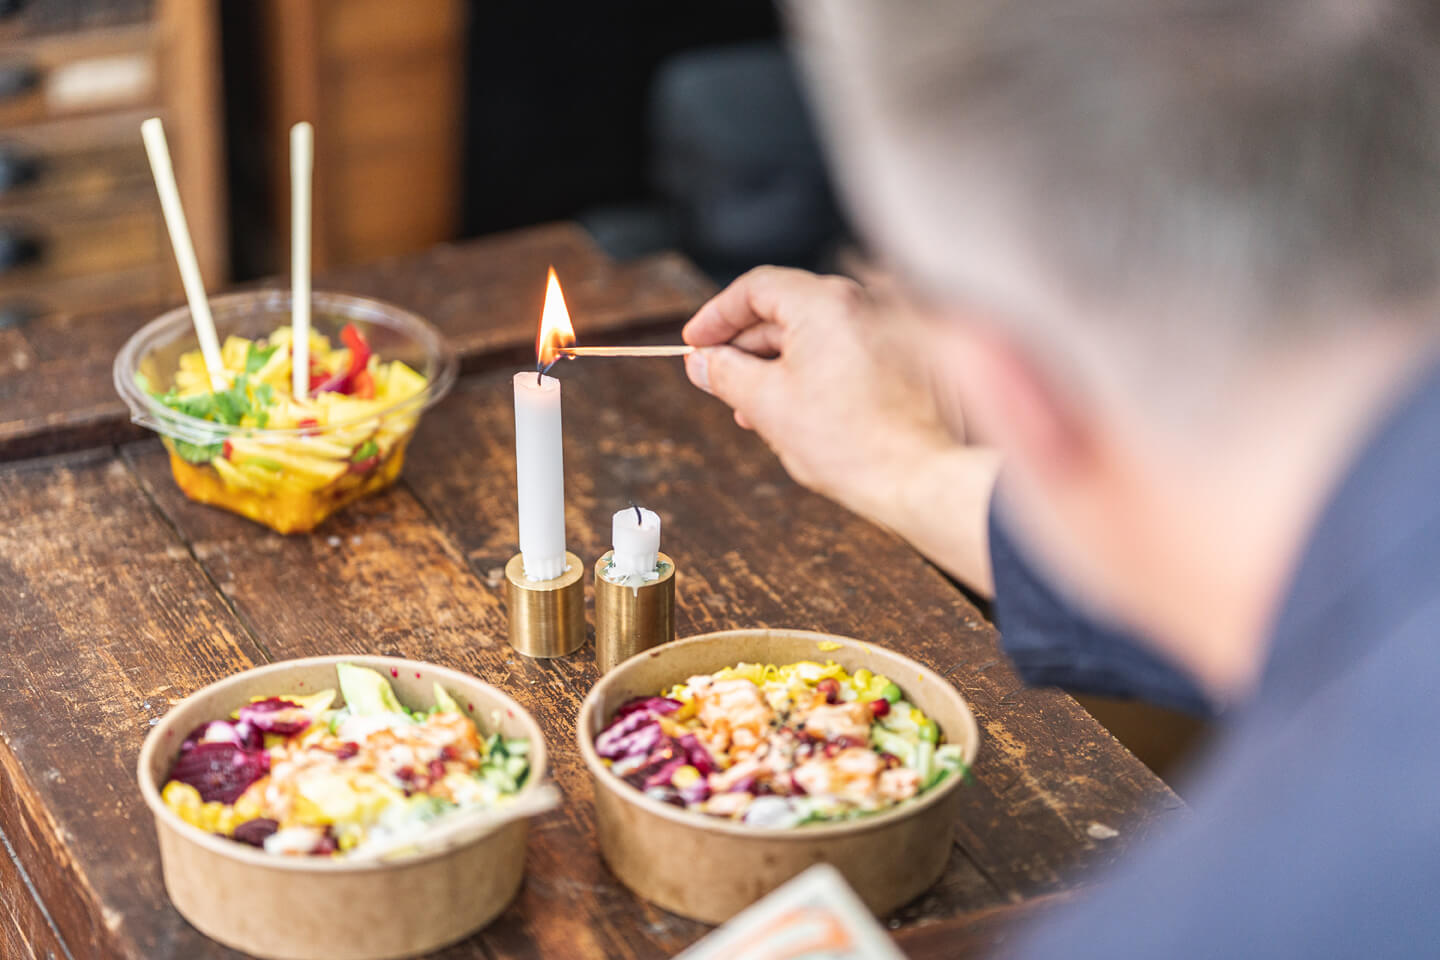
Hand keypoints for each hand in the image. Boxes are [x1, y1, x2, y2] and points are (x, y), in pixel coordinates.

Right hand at [683, 266, 946, 516]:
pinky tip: (787, 408)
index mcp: (825, 303)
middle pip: (782, 309)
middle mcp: (859, 304)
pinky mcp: (893, 357)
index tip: (694, 343)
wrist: (917, 478)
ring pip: (809, 333)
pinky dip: (805, 371)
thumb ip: (725, 374)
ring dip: (771, 364)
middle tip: (714, 377)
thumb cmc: (851, 443)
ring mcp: (880, 328)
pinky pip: (836, 350)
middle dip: (742, 346)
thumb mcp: (767, 405)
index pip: (755, 288)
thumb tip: (701, 363)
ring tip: (747, 407)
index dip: (716, 316)